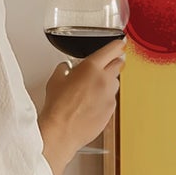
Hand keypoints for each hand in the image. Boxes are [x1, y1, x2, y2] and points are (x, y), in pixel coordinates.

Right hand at [39, 38, 125, 174]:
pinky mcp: (111, 110)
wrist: (61, 131)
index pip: (112, 49)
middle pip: (119, 64)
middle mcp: (104, 80)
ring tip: (92, 89)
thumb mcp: (55, 80)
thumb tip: (66, 68)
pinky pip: (111, 99)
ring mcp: (110, 96)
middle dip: (114, 62)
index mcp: (91, 67)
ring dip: (108, 82)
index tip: (120, 44)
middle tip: (106, 64)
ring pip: (115, 83)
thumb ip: (64, 69)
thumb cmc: (57, 107)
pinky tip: (91, 104)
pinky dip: (105, 98)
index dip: (118, 45)